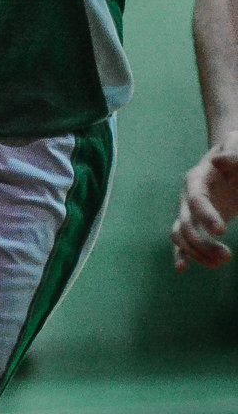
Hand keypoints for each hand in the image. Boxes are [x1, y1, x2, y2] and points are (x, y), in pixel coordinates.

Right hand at [172, 147, 237, 269]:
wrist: (231, 159)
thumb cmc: (235, 150)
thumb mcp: (237, 145)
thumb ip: (233, 153)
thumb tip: (218, 162)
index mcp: (197, 178)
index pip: (196, 199)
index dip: (205, 215)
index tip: (222, 231)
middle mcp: (187, 197)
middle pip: (186, 222)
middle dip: (202, 242)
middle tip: (227, 257)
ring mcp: (189, 211)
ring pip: (182, 235)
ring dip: (197, 252)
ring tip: (221, 262)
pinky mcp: (195, 222)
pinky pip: (182, 241)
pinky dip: (181, 254)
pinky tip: (182, 268)